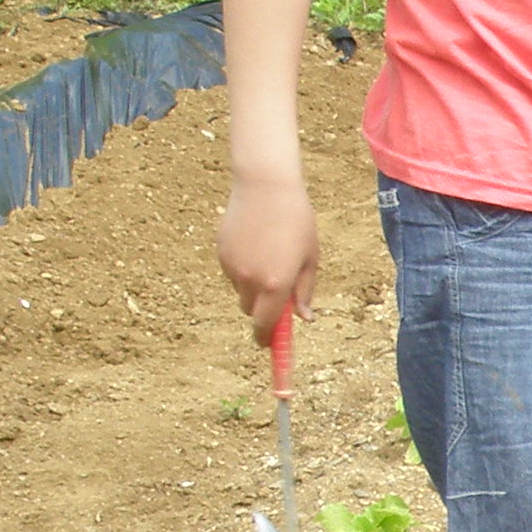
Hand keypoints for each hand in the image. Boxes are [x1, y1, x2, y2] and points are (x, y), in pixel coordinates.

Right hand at [220, 169, 320, 338]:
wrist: (265, 186)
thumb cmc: (296, 221)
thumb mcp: (310, 258)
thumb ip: (304, 291)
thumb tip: (304, 319)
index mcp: (276, 285)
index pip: (266, 326)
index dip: (267, 339)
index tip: (269, 345)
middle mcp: (250, 280)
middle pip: (251, 312)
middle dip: (262, 310)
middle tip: (278, 292)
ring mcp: (232, 267)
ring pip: (240, 291)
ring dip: (253, 287)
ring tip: (270, 254)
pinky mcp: (220, 253)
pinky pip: (231, 273)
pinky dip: (242, 269)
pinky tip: (255, 243)